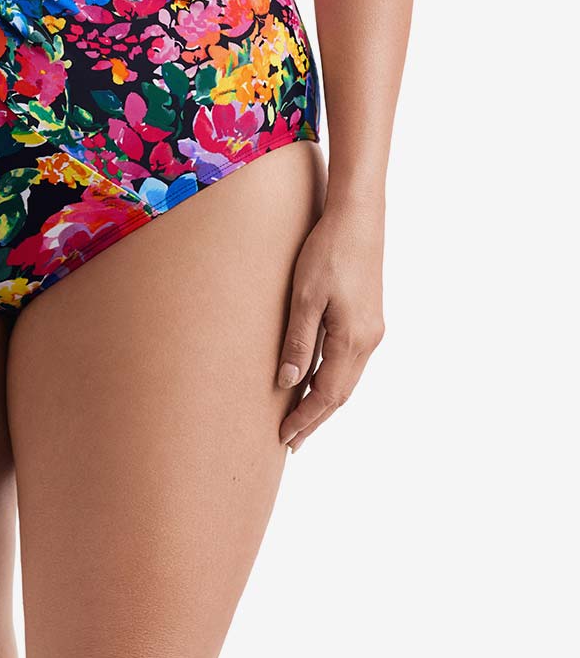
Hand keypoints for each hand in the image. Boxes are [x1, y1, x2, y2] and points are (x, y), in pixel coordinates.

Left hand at [276, 198, 384, 453]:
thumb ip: (298, 341)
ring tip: (302, 418)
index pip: (327, 395)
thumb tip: (289, 382)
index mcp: (352, 340)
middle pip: (341, 393)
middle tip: (292, 441)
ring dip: (325, 400)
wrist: (358, 216)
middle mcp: (368, 340)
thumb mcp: (305, 296)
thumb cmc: (328, 251)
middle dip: (316, 418)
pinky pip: (351, 360)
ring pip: (348, 378)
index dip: (305, 419)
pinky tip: (319, 378)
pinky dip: (334, 378)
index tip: (285, 438)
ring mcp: (372, 328)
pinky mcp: (369, 316)